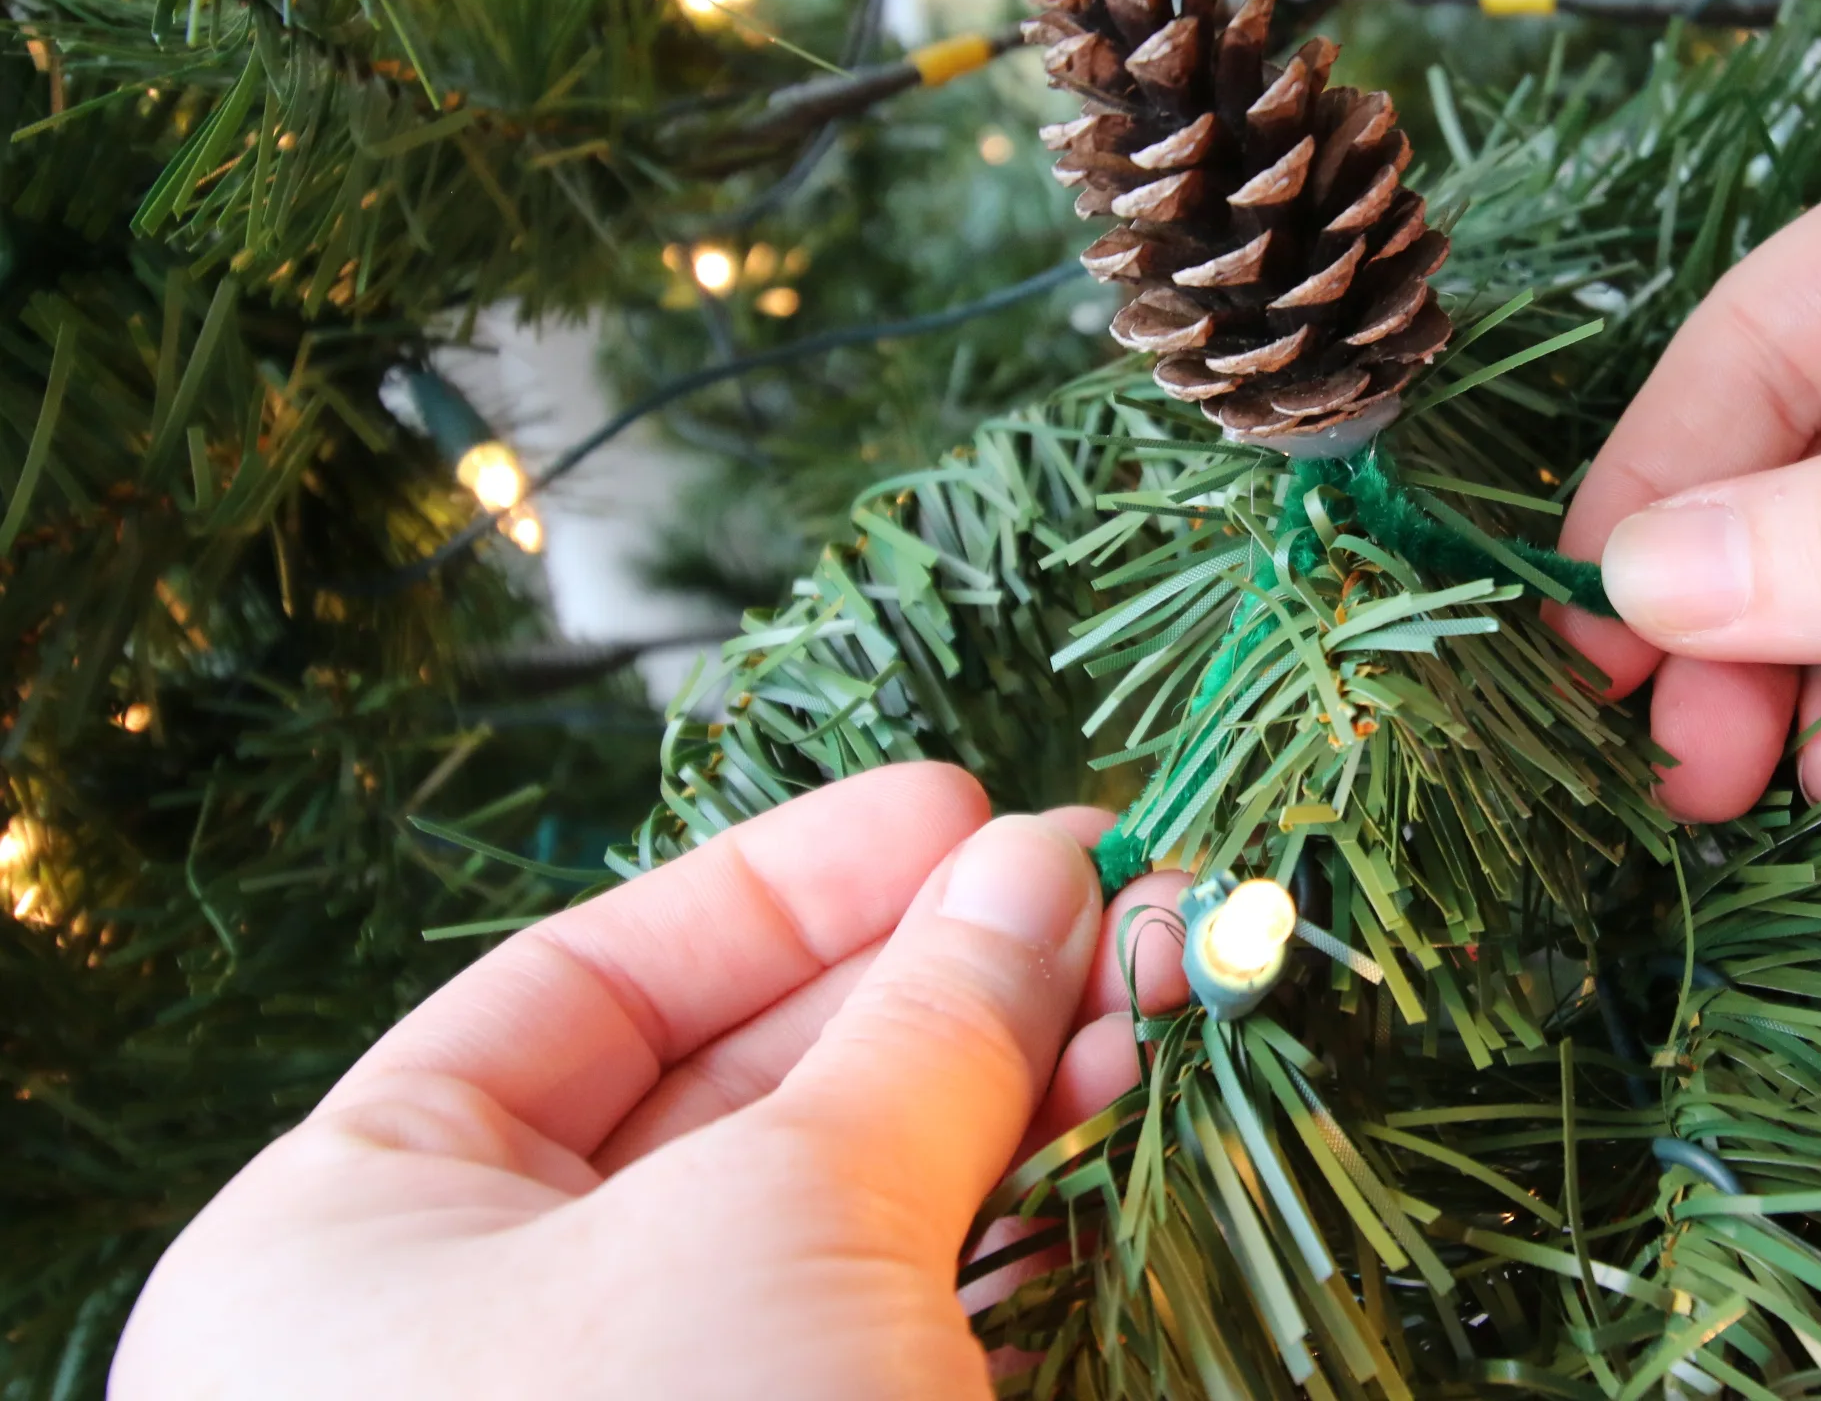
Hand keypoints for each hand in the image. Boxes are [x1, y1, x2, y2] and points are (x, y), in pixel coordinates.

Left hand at [112, 766, 1189, 1400]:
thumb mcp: (785, 1222)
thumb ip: (922, 1030)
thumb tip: (1041, 863)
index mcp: (357, 1233)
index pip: (582, 987)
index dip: (788, 884)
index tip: (965, 807)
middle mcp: (472, 1331)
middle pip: (731, 1088)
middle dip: (933, 985)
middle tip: (1111, 898)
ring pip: (830, 1212)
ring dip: (994, 1098)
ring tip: (1145, 1004)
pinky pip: (882, 1326)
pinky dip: (994, 1233)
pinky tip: (1105, 1143)